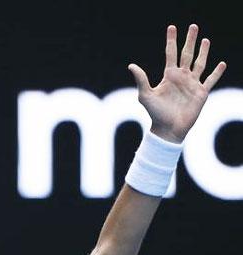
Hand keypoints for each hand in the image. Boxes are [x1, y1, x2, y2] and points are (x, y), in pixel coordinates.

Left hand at [128, 24, 225, 142]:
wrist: (168, 128)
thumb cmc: (155, 113)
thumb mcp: (145, 95)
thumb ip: (141, 80)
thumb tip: (131, 66)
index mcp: (169, 75)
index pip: (170, 53)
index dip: (171, 41)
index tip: (172, 28)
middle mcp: (181, 77)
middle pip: (187, 54)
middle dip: (190, 40)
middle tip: (193, 26)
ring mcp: (192, 84)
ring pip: (200, 63)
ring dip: (203, 51)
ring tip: (206, 40)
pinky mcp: (201, 92)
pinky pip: (211, 80)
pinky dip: (217, 72)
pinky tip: (221, 63)